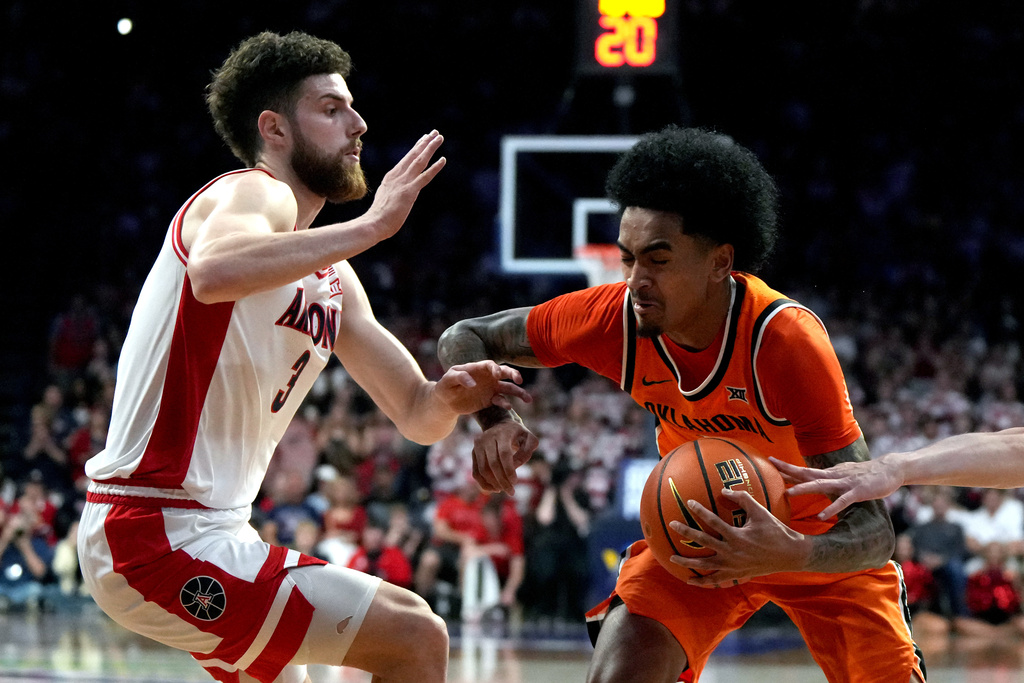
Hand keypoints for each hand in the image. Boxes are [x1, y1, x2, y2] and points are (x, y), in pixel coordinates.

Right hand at [365, 131, 445, 240]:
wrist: (373, 223)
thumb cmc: (379, 217)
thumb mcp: (386, 198)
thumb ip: (392, 191)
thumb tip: (397, 192)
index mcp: (391, 177)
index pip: (406, 159)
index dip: (416, 148)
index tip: (424, 139)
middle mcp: (397, 176)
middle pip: (413, 155)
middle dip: (425, 142)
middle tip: (435, 132)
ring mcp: (403, 183)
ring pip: (420, 161)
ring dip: (430, 148)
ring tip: (439, 137)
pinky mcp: (410, 192)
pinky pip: (425, 177)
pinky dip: (435, 167)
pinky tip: (443, 159)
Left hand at [434, 361, 531, 414]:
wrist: (446, 400)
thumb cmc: (445, 386)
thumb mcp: (447, 379)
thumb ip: (459, 377)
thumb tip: (473, 383)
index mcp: (478, 368)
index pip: (491, 365)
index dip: (496, 368)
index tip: (497, 374)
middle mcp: (488, 377)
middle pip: (505, 373)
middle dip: (514, 375)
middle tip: (519, 380)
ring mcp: (491, 389)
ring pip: (508, 389)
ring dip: (519, 393)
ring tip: (528, 399)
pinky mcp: (490, 400)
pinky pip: (501, 401)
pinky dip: (505, 404)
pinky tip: (508, 407)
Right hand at [472, 421, 538, 494]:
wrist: (500, 424)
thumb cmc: (518, 435)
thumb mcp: (529, 439)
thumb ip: (527, 451)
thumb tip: (514, 466)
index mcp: (503, 433)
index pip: (504, 454)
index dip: (509, 470)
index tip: (515, 482)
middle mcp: (487, 438)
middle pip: (492, 464)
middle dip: (502, 480)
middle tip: (511, 491)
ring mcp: (478, 445)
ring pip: (482, 469)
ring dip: (493, 484)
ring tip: (504, 490)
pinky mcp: (473, 452)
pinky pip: (476, 472)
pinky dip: (484, 483)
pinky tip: (494, 488)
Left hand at [668, 488, 808, 586]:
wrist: (789, 554)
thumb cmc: (774, 530)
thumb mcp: (760, 512)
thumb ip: (742, 498)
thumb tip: (723, 489)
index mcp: (737, 536)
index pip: (713, 521)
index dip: (700, 511)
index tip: (689, 503)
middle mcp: (732, 552)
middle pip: (703, 542)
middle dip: (686, 532)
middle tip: (672, 524)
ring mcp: (732, 566)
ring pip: (705, 566)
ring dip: (687, 563)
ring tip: (672, 558)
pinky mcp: (736, 575)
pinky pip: (715, 581)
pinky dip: (702, 582)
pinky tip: (690, 581)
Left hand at [770, 455, 902, 519]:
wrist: (890, 469)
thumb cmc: (865, 474)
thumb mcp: (843, 475)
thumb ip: (829, 479)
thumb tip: (815, 482)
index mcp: (829, 473)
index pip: (804, 469)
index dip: (787, 466)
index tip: (770, 462)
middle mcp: (833, 475)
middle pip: (806, 472)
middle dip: (788, 470)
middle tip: (770, 466)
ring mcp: (845, 483)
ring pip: (820, 485)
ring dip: (803, 488)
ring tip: (788, 494)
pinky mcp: (857, 492)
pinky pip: (842, 501)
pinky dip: (831, 508)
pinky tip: (822, 516)